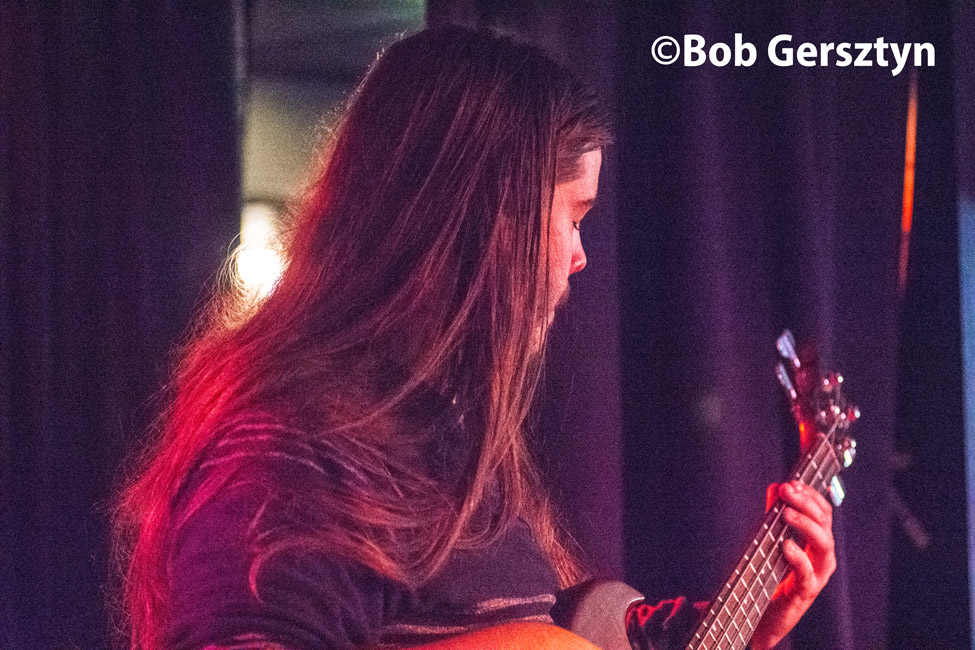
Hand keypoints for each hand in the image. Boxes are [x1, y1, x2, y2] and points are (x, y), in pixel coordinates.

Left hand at [750, 481, 835, 649]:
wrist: (764, 614)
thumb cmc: (771, 575)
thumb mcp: (773, 539)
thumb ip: (775, 514)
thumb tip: (775, 487)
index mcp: (816, 542)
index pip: (823, 512)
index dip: (811, 495)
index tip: (793, 482)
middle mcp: (822, 557)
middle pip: (825, 524)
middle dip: (807, 504)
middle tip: (787, 491)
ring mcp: (817, 575)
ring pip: (824, 545)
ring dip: (805, 525)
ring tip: (786, 513)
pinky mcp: (805, 592)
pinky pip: (807, 574)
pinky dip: (798, 557)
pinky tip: (786, 545)